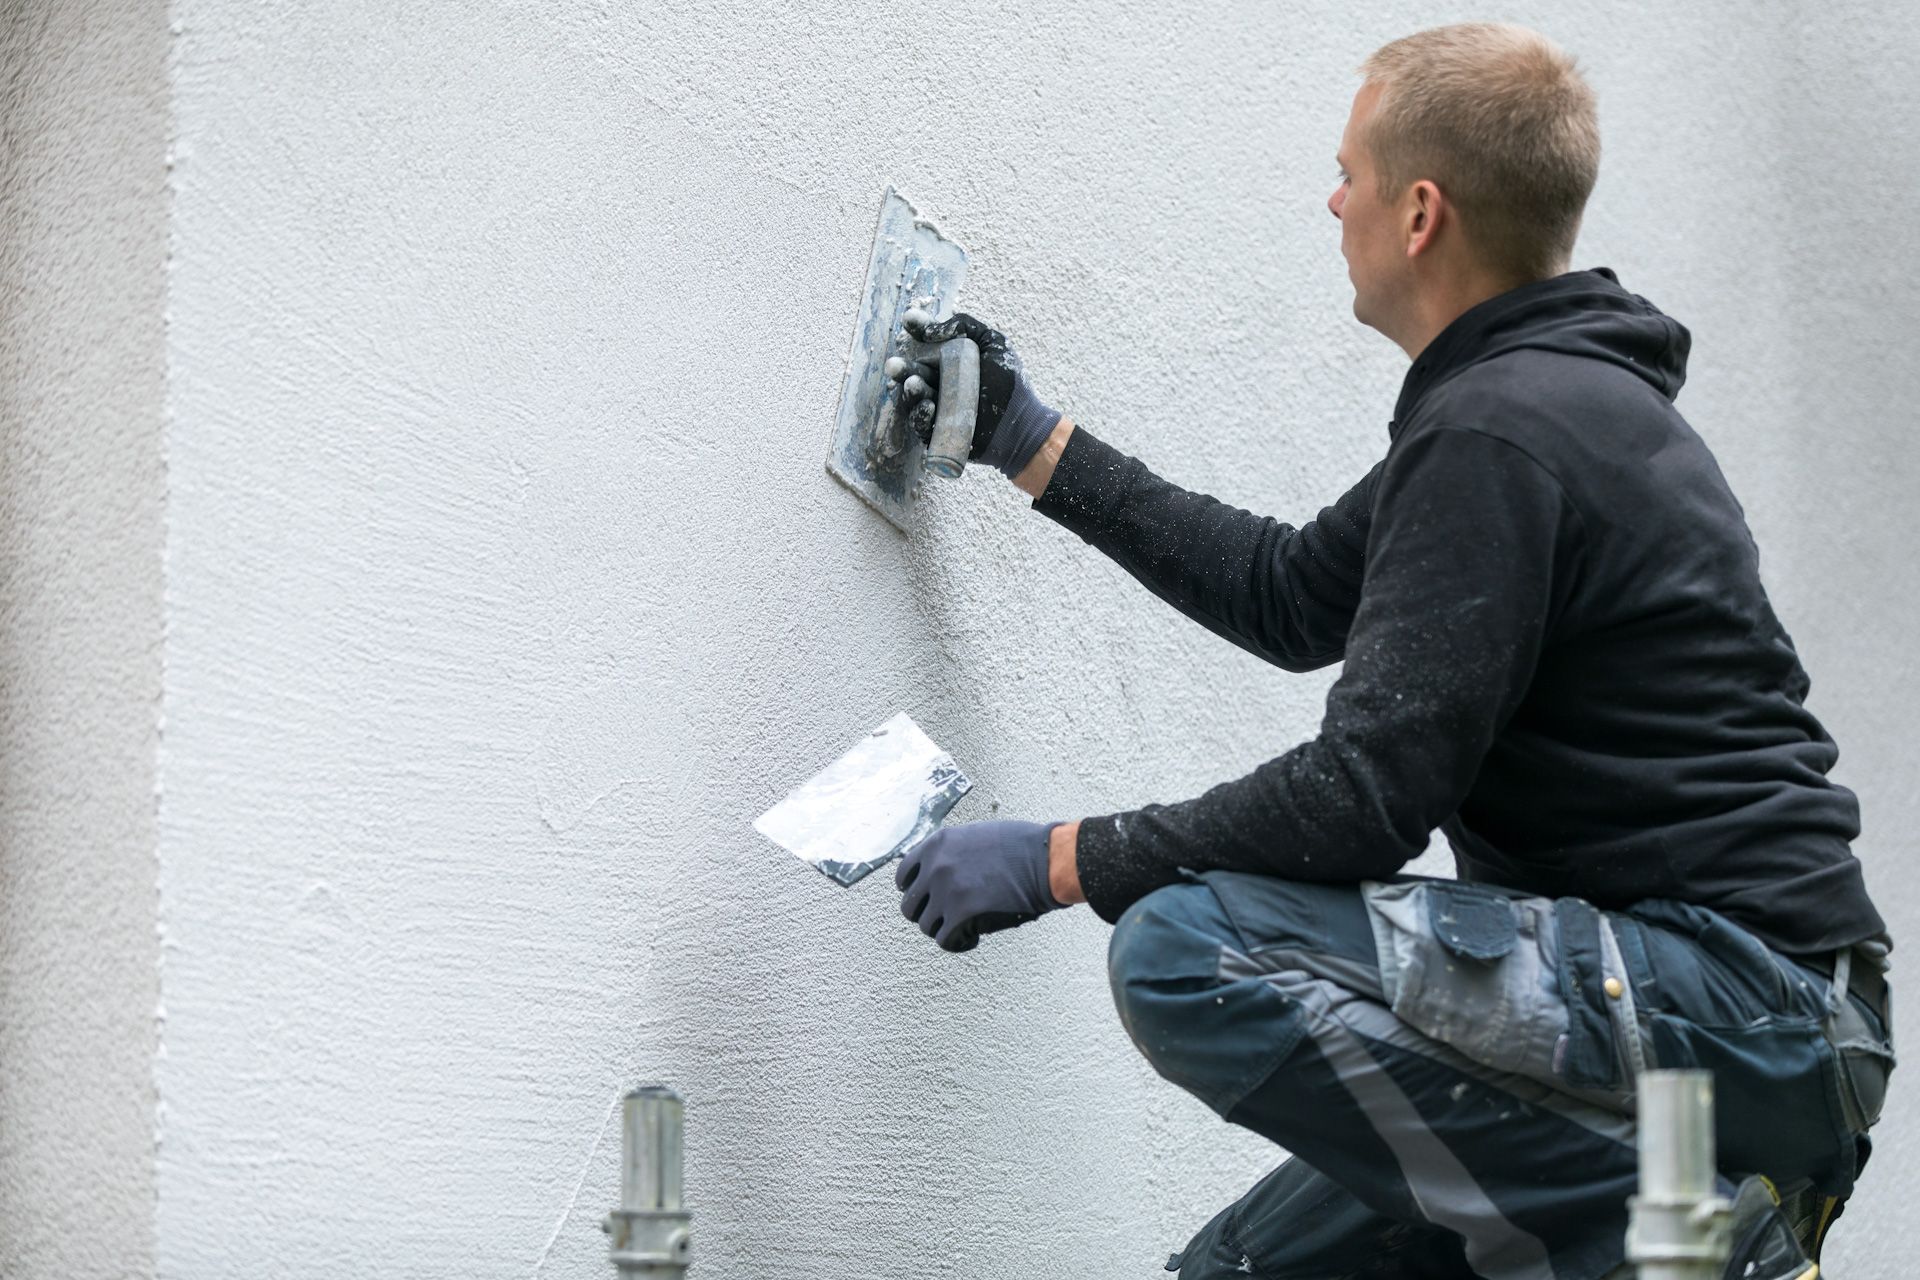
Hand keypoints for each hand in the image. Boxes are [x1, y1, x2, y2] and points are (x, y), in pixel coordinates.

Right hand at [889, 312, 1061, 478]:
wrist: (1021, 423)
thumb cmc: (1009, 383)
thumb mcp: (993, 343)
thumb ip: (965, 326)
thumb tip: (929, 330)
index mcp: (948, 362)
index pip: (925, 345)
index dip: (916, 331)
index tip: (909, 322)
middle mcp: (939, 384)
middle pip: (913, 374)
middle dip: (902, 369)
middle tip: (894, 365)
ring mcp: (937, 409)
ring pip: (914, 400)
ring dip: (910, 392)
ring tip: (913, 385)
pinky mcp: (938, 433)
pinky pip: (922, 426)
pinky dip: (921, 416)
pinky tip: (928, 407)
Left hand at [896, 819, 1062, 952]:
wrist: (1044, 860)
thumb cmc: (1021, 846)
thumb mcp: (975, 835)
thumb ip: (952, 852)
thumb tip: (937, 871)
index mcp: (936, 844)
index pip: (904, 875)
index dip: (915, 891)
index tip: (927, 899)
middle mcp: (934, 868)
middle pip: (910, 905)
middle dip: (927, 914)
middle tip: (946, 917)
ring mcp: (945, 892)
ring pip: (926, 926)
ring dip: (944, 929)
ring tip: (964, 927)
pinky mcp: (961, 916)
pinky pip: (945, 941)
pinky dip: (958, 943)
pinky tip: (973, 938)